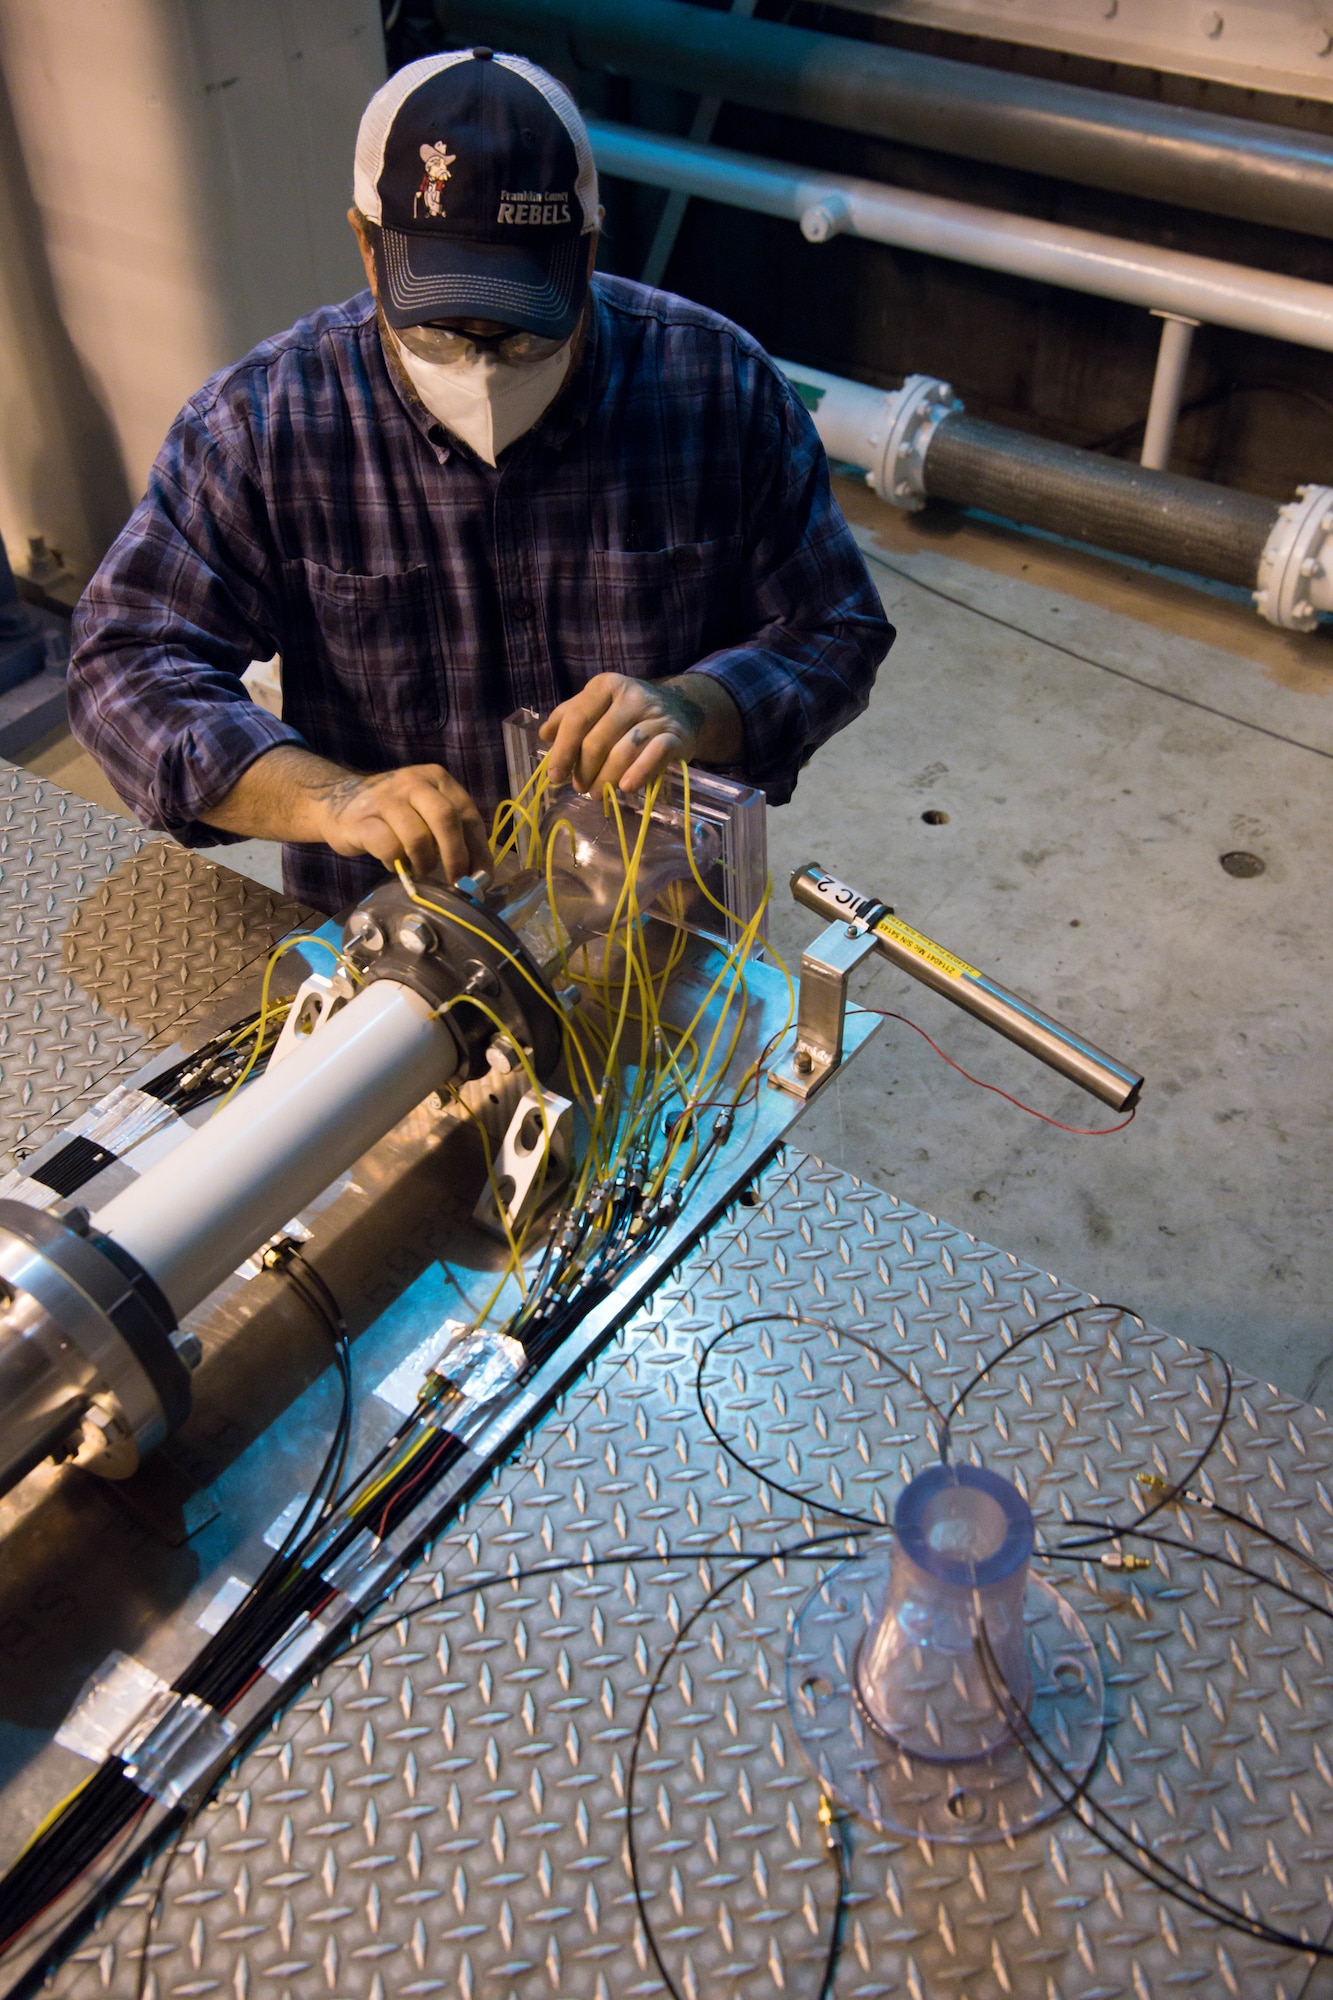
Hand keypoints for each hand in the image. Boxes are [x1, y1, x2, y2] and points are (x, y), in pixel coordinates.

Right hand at [309, 763, 491, 881]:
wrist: (336, 801)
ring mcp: (386, 798)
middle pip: (446, 819)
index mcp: (437, 779)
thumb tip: (479, 874)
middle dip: (456, 856)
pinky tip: (395, 864)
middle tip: (456, 881)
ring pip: (418, 836)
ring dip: (424, 862)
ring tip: (420, 870)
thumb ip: (451, 833)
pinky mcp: (363, 819)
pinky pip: (389, 847)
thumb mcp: (425, 812)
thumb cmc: (392, 815)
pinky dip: (397, 863)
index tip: (481, 877)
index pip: (468, 814)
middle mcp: (414, 782)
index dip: (478, 850)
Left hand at [539, 673, 706, 794]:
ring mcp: (656, 715)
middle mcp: (632, 695)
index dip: (563, 750)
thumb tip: (544, 734)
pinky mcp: (676, 735)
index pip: (578, 718)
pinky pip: (654, 756)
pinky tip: (626, 788)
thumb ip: (570, 715)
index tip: (555, 776)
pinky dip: (639, 774)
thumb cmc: (630, 710)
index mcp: (607, 685)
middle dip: (584, 770)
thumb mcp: (599, 704)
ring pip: (623, 752)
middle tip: (579, 787)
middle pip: (598, 740)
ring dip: (606, 779)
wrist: (683, 707)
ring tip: (597, 793)